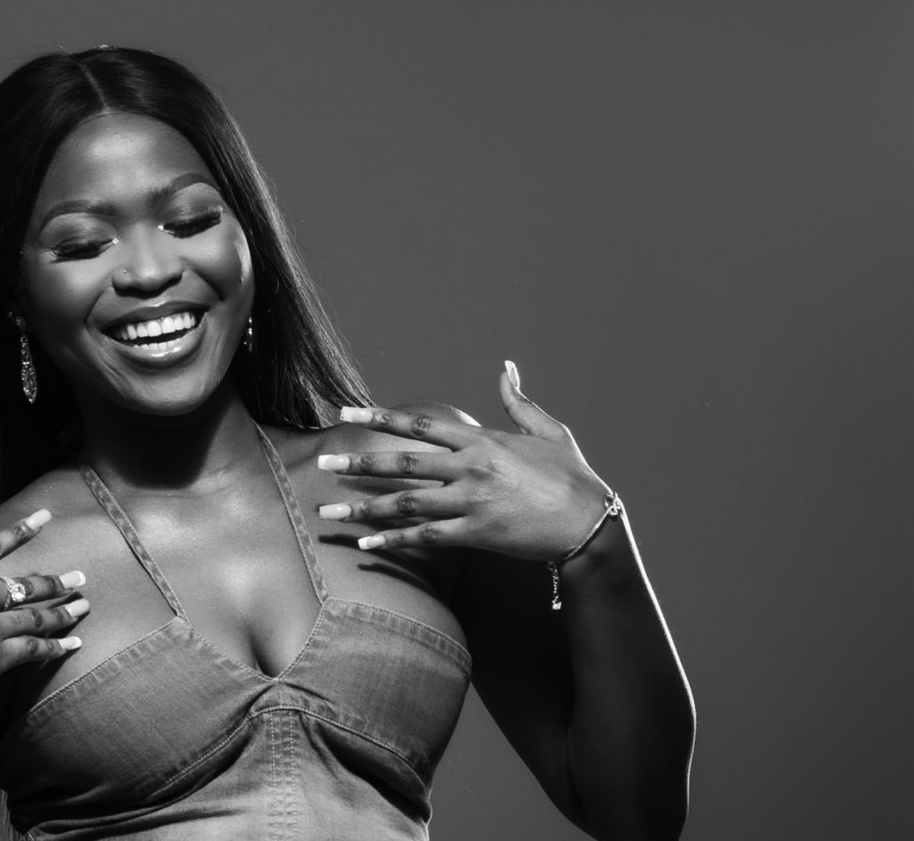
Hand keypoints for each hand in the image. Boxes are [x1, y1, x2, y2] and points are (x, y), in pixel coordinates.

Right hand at [0, 510, 86, 717]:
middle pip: (24, 584)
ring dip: (63, 611)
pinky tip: (73, 644)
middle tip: (79, 577)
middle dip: (55, 580)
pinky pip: (34, 649)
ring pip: (36, 615)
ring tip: (85, 605)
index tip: (44, 518)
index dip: (20, 530)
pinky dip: (56, 646)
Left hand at [316, 362, 614, 561]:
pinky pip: (426, 539)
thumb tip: (506, 367)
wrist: (592, 524)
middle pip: (403, 463)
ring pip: (406, 503)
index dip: (379, 418)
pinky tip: (365, 545)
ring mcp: (471, 502)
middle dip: (358, 464)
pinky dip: (394, 542)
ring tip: (326, 514)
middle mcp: (470, 468)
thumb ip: (519, 401)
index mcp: (482, 440)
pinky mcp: (477, 534)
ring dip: (363, 509)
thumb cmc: (573, 477)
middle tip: (321, 464)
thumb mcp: (550, 430)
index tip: (345, 413)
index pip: (420, 425)